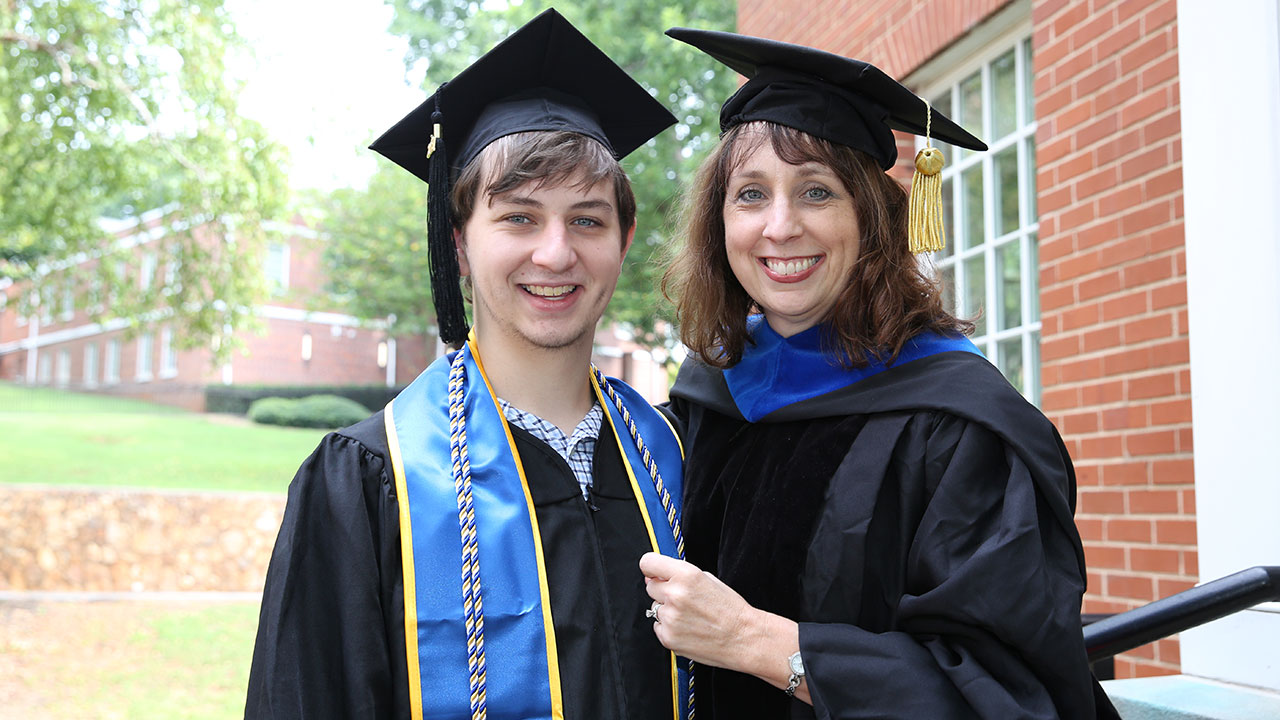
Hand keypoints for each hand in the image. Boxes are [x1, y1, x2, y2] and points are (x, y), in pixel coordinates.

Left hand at [639, 552, 792, 673]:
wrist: (743, 638)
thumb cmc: (730, 609)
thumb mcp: (708, 579)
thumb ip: (680, 574)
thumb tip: (656, 576)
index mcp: (686, 575)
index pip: (648, 562)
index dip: (651, 568)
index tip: (653, 572)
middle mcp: (675, 595)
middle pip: (650, 586)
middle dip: (662, 590)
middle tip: (683, 599)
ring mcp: (670, 618)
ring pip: (655, 608)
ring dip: (667, 610)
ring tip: (690, 616)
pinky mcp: (668, 637)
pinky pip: (658, 626)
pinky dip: (669, 627)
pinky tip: (688, 628)